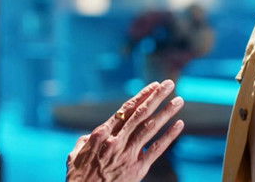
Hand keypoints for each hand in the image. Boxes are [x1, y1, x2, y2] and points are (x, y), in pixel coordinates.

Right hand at [66, 80, 184, 181]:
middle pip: (141, 114)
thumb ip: (85, 142)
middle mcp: (116, 140)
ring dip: (166, 112)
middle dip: (156, 97)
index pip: (126, 109)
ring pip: (150, 128)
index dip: (142, 96)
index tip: (153, 86)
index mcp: (101, 133)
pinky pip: (156, 149)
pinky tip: (179, 125)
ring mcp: (127, 154)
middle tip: (169, 84)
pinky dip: (169, 136)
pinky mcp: (137, 168)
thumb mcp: (75, 155)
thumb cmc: (78, 178)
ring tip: (179, 100)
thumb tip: (89, 136)